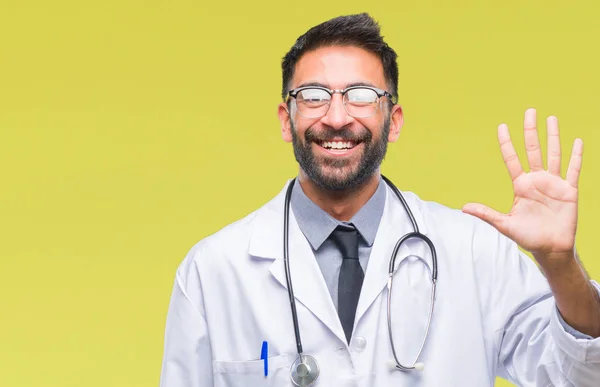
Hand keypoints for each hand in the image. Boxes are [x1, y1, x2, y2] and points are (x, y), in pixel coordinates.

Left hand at [462, 108, 582, 261]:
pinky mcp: (569, 190)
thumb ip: (487, 214)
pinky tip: (577, 141)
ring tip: (551, 118)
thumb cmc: (527, 237)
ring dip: (553, 136)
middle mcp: (536, 180)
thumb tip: (464, 208)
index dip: (506, 143)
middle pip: (533, 149)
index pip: (512, 159)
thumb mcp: (504, 224)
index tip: (502, 126)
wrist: (550, 248)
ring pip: (553, 154)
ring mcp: (553, 183)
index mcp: (520, 186)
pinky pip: (573, 170)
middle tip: (530, 111)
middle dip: (531, 131)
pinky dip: (575, 156)